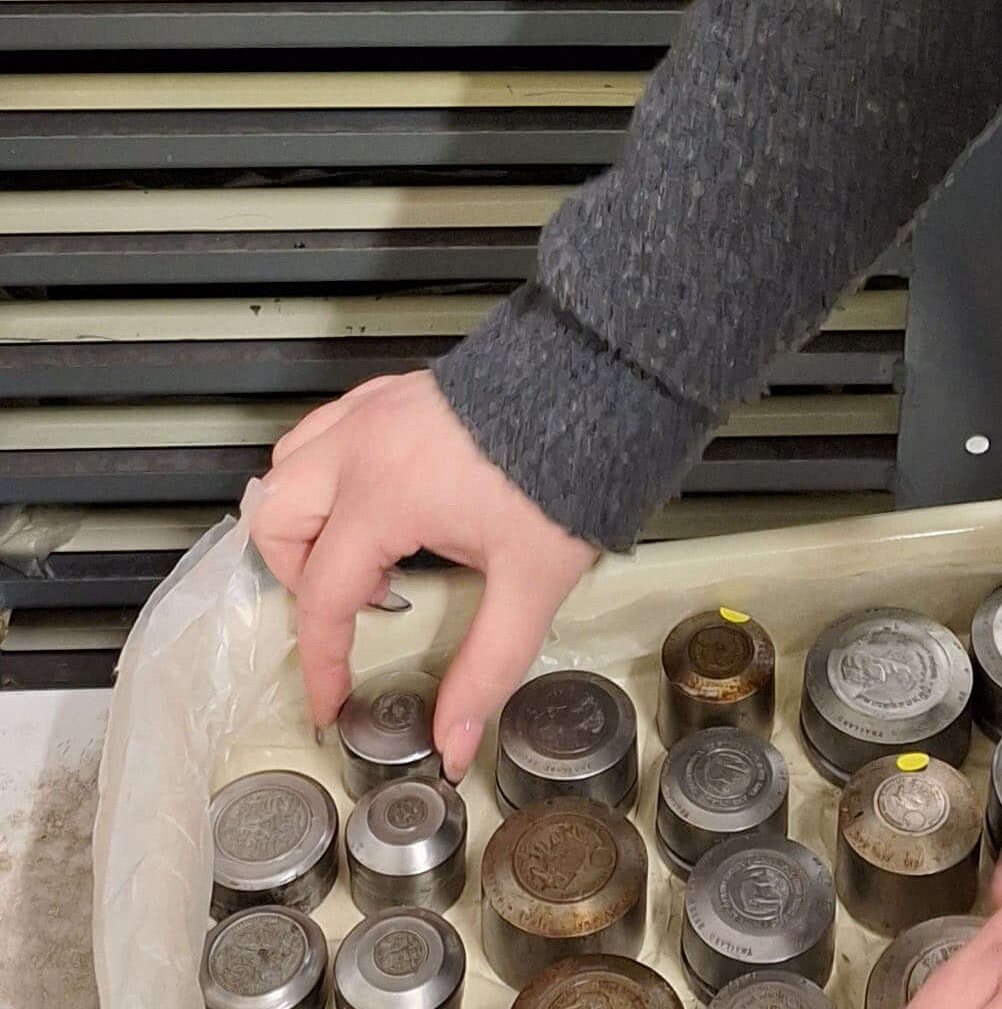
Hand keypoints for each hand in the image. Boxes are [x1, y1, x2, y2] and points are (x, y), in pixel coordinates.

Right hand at [248, 370, 599, 776]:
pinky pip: (328, 427)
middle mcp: (361, 446)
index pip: (323, 597)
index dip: (322, 662)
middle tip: (364, 600)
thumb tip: (452, 743)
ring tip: (373, 549)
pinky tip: (380, 495)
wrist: (603, 378)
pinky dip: (330, 469)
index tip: (329, 703)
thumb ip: (486, 666)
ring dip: (309, 517)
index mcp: (383, 496)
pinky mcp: (395, 387)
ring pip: (291, 465)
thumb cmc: (566, 472)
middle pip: (278, 520)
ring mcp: (374, 408)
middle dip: (302, 575)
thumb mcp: (530, 581)